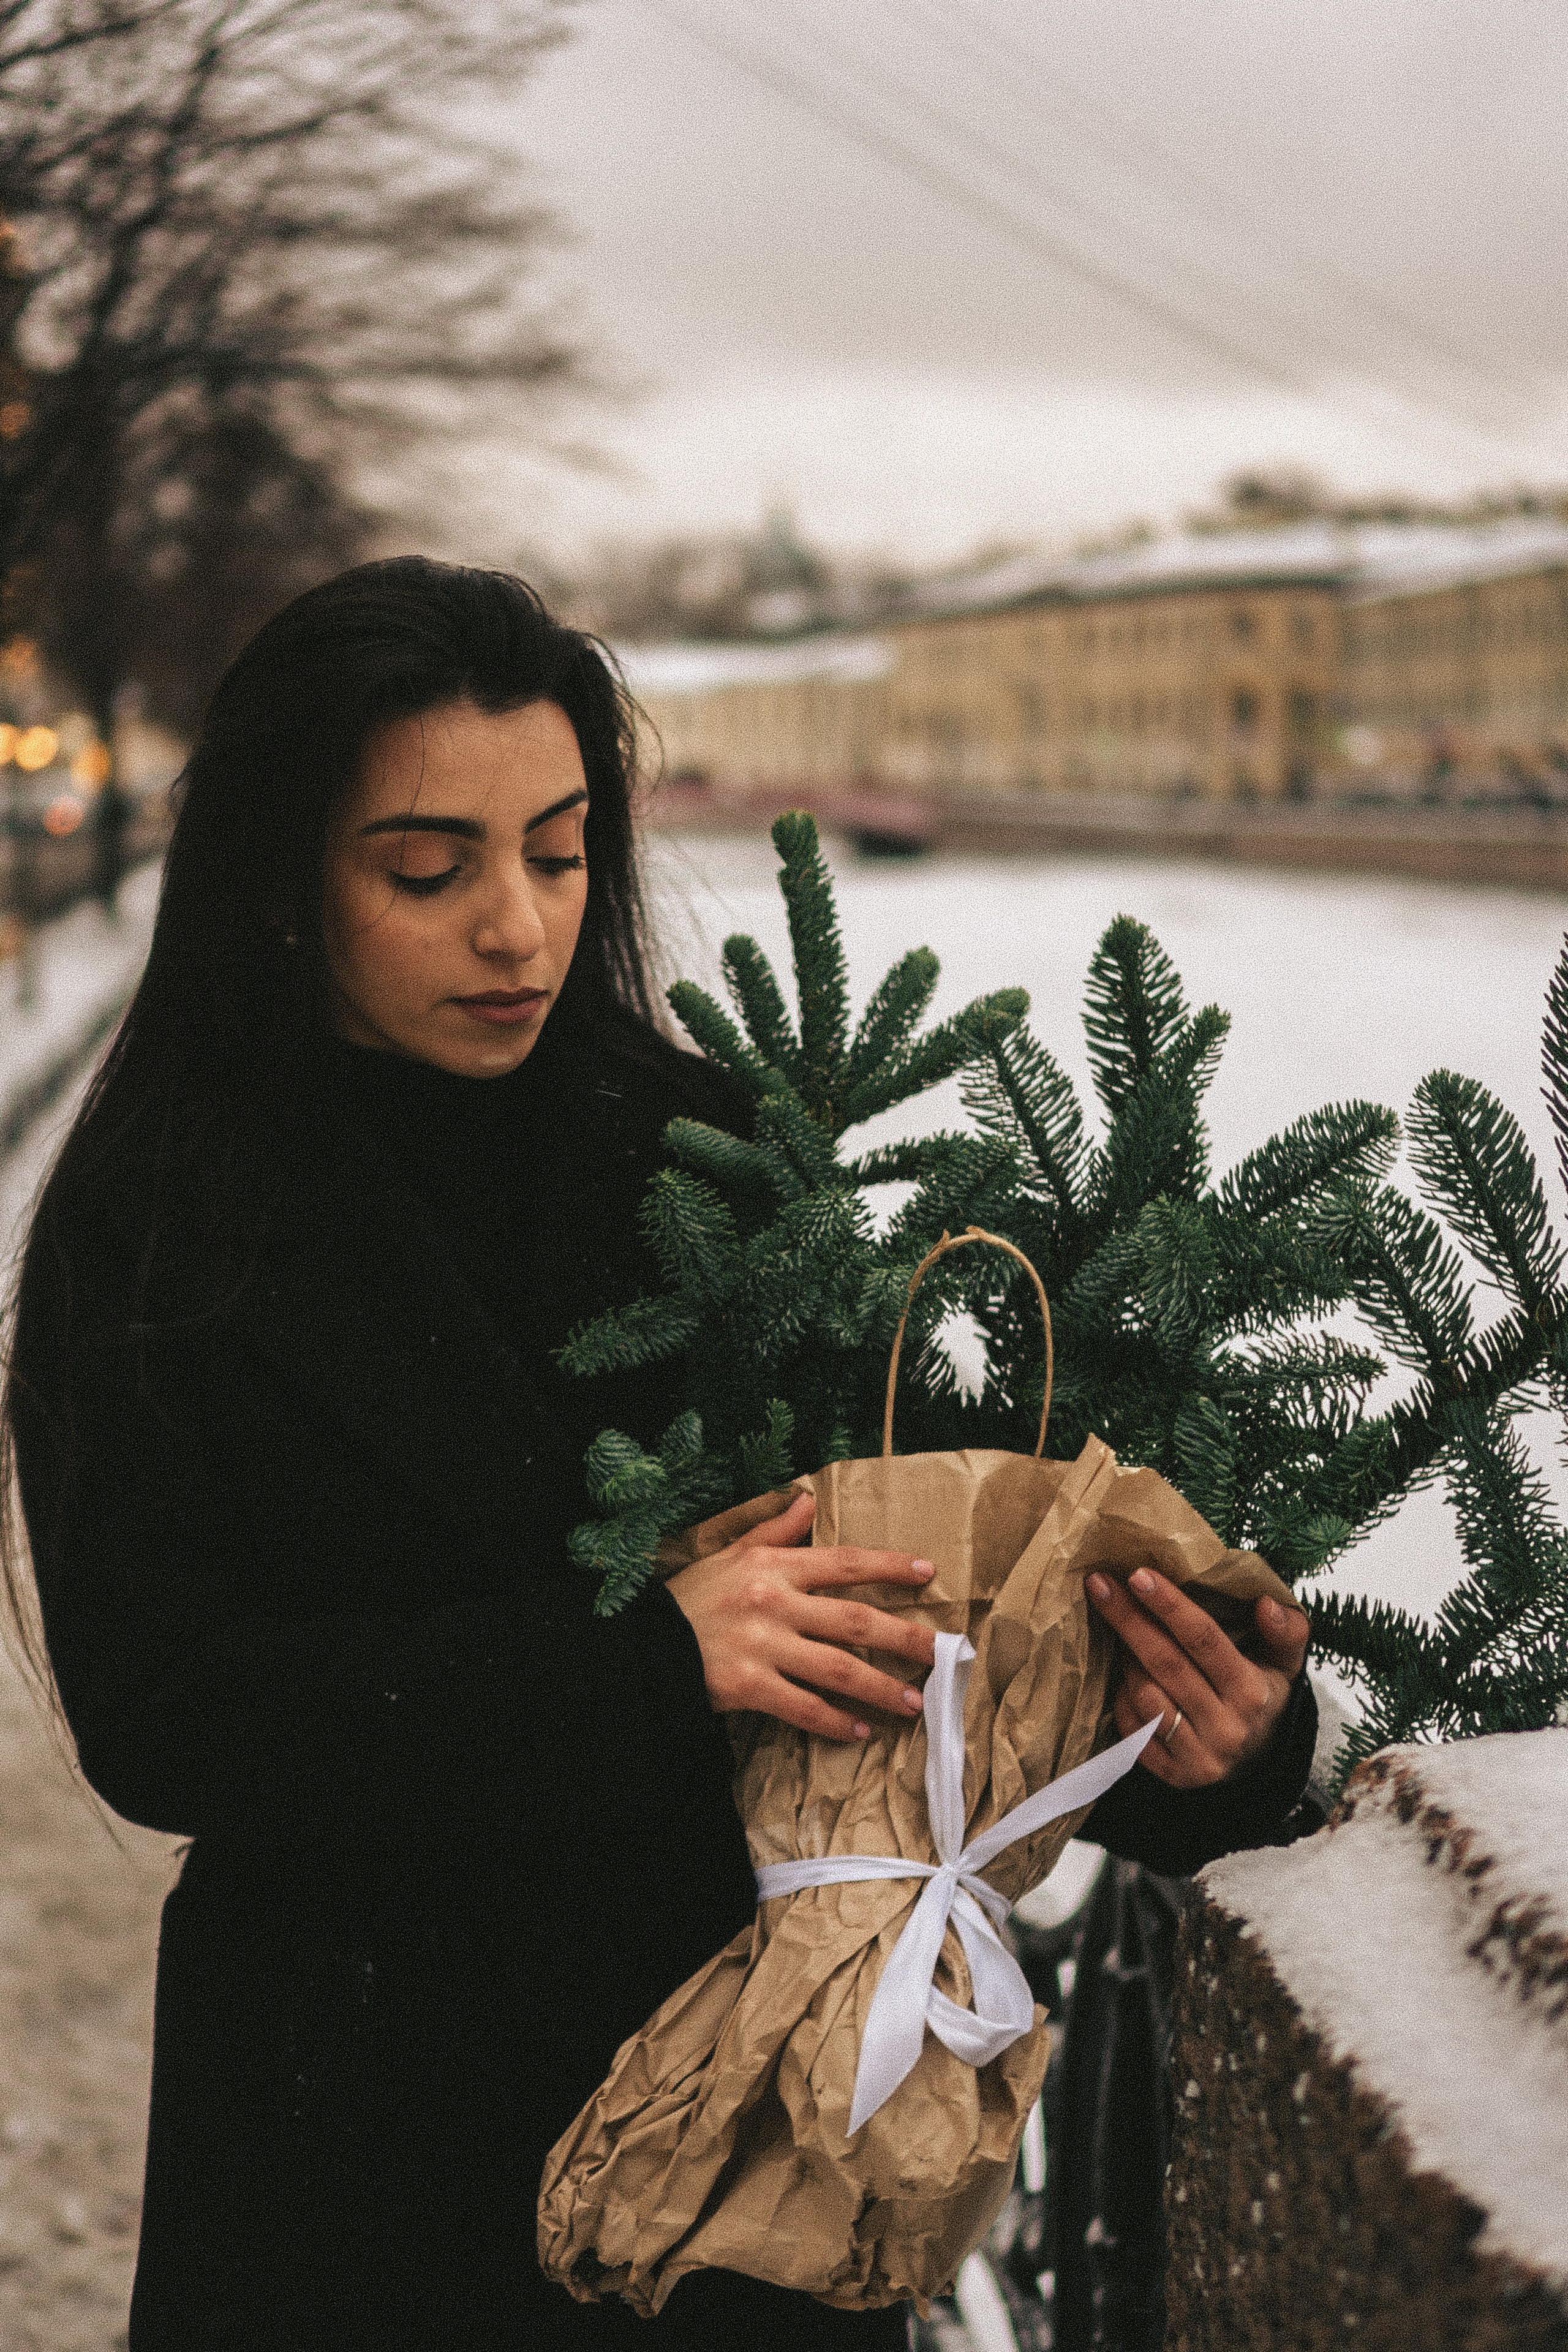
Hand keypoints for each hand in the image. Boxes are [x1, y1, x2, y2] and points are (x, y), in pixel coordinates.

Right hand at [665, 1489, 938, 1741]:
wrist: (641, 1643)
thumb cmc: (691, 1598)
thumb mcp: (730, 1553)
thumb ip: (775, 1531)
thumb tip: (807, 1501)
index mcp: (773, 1567)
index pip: (844, 1562)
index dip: (889, 1567)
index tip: (928, 1573)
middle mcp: (773, 1603)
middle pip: (854, 1621)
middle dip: (904, 1637)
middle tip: (941, 1653)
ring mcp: (762, 1646)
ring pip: (838, 1670)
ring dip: (881, 1688)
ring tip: (913, 1703)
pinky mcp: (748, 1686)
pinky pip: (804, 1707)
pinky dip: (836, 1722)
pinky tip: (860, 1731)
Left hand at [1086, 1568, 1308, 1789]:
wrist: (1260, 1763)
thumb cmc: (1263, 1696)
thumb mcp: (1285, 1663)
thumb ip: (1287, 1631)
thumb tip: (1266, 1604)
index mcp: (1252, 1693)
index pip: (1203, 1639)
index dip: (1169, 1605)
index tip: (1137, 1574)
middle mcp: (1226, 1728)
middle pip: (1166, 1664)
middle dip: (1128, 1620)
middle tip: (1099, 1584)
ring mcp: (1198, 1756)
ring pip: (1145, 1697)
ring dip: (1125, 1660)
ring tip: (1119, 1634)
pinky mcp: (1174, 1776)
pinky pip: (1133, 1731)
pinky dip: (1122, 1700)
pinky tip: (1122, 1678)